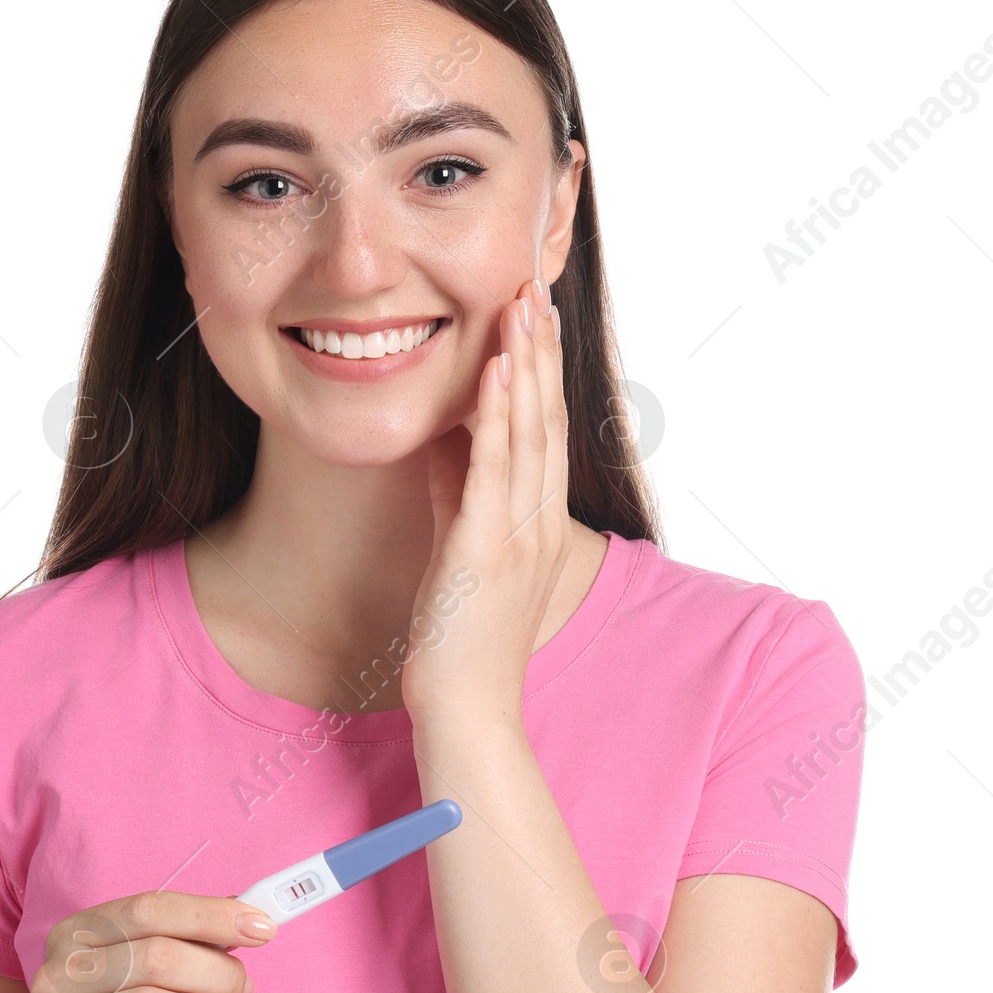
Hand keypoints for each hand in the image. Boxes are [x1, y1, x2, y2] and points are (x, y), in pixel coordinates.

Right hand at [29, 892, 275, 992]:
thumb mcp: (151, 975)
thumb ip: (191, 940)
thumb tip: (250, 914)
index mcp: (75, 935)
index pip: (149, 909)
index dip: (211, 916)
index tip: (264, 927)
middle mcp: (56, 976)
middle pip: (156, 957)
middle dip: (218, 973)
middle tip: (242, 992)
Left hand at [401, 275, 571, 728]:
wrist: (468, 710)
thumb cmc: (461, 640)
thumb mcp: (461, 550)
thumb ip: (457, 494)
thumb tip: (445, 439)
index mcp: (538, 521)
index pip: (547, 428)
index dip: (543, 366)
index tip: (535, 310)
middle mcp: (540, 521)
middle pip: (548, 417)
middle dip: (541, 347)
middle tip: (534, 282)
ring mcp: (520, 535)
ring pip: (529, 433)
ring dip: (525, 363)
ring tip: (520, 304)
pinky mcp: (487, 552)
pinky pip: (495, 472)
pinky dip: (497, 417)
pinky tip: (495, 372)